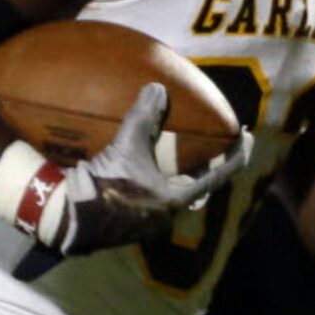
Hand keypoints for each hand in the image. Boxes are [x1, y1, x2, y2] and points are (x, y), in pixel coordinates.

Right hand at [42, 82, 250, 254]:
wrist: (68, 219)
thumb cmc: (104, 185)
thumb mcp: (125, 147)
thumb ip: (144, 118)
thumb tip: (158, 88)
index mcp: (175, 199)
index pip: (219, 175)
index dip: (236, 154)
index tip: (246, 137)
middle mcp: (167, 215)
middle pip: (197, 188)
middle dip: (205, 168)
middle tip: (211, 148)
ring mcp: (148, 224)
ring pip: (173, 196)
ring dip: (177, 177)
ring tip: (176, 158)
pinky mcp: (129, 225)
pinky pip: (151, 201)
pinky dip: (155, 184)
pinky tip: (143, 173)